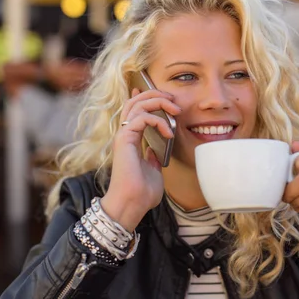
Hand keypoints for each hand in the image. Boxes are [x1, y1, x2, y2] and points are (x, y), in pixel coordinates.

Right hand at [101, 88, 181, 231]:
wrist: (132, 204)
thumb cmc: (141, 193)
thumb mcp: (153, 171)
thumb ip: (153, 159)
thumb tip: (156, 152)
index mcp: (130, 140)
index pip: (135, 111)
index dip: (147, 98)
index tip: (165, 97)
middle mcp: (125, 135)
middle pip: (135, 101)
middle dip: (155, 94)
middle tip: (173, 99)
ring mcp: (123, 136)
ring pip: (137, 104)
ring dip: (159, 102)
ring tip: (175, 110)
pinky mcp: (124, 139)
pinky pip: (142, 118)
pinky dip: (158, 121)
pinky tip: (169, 133)